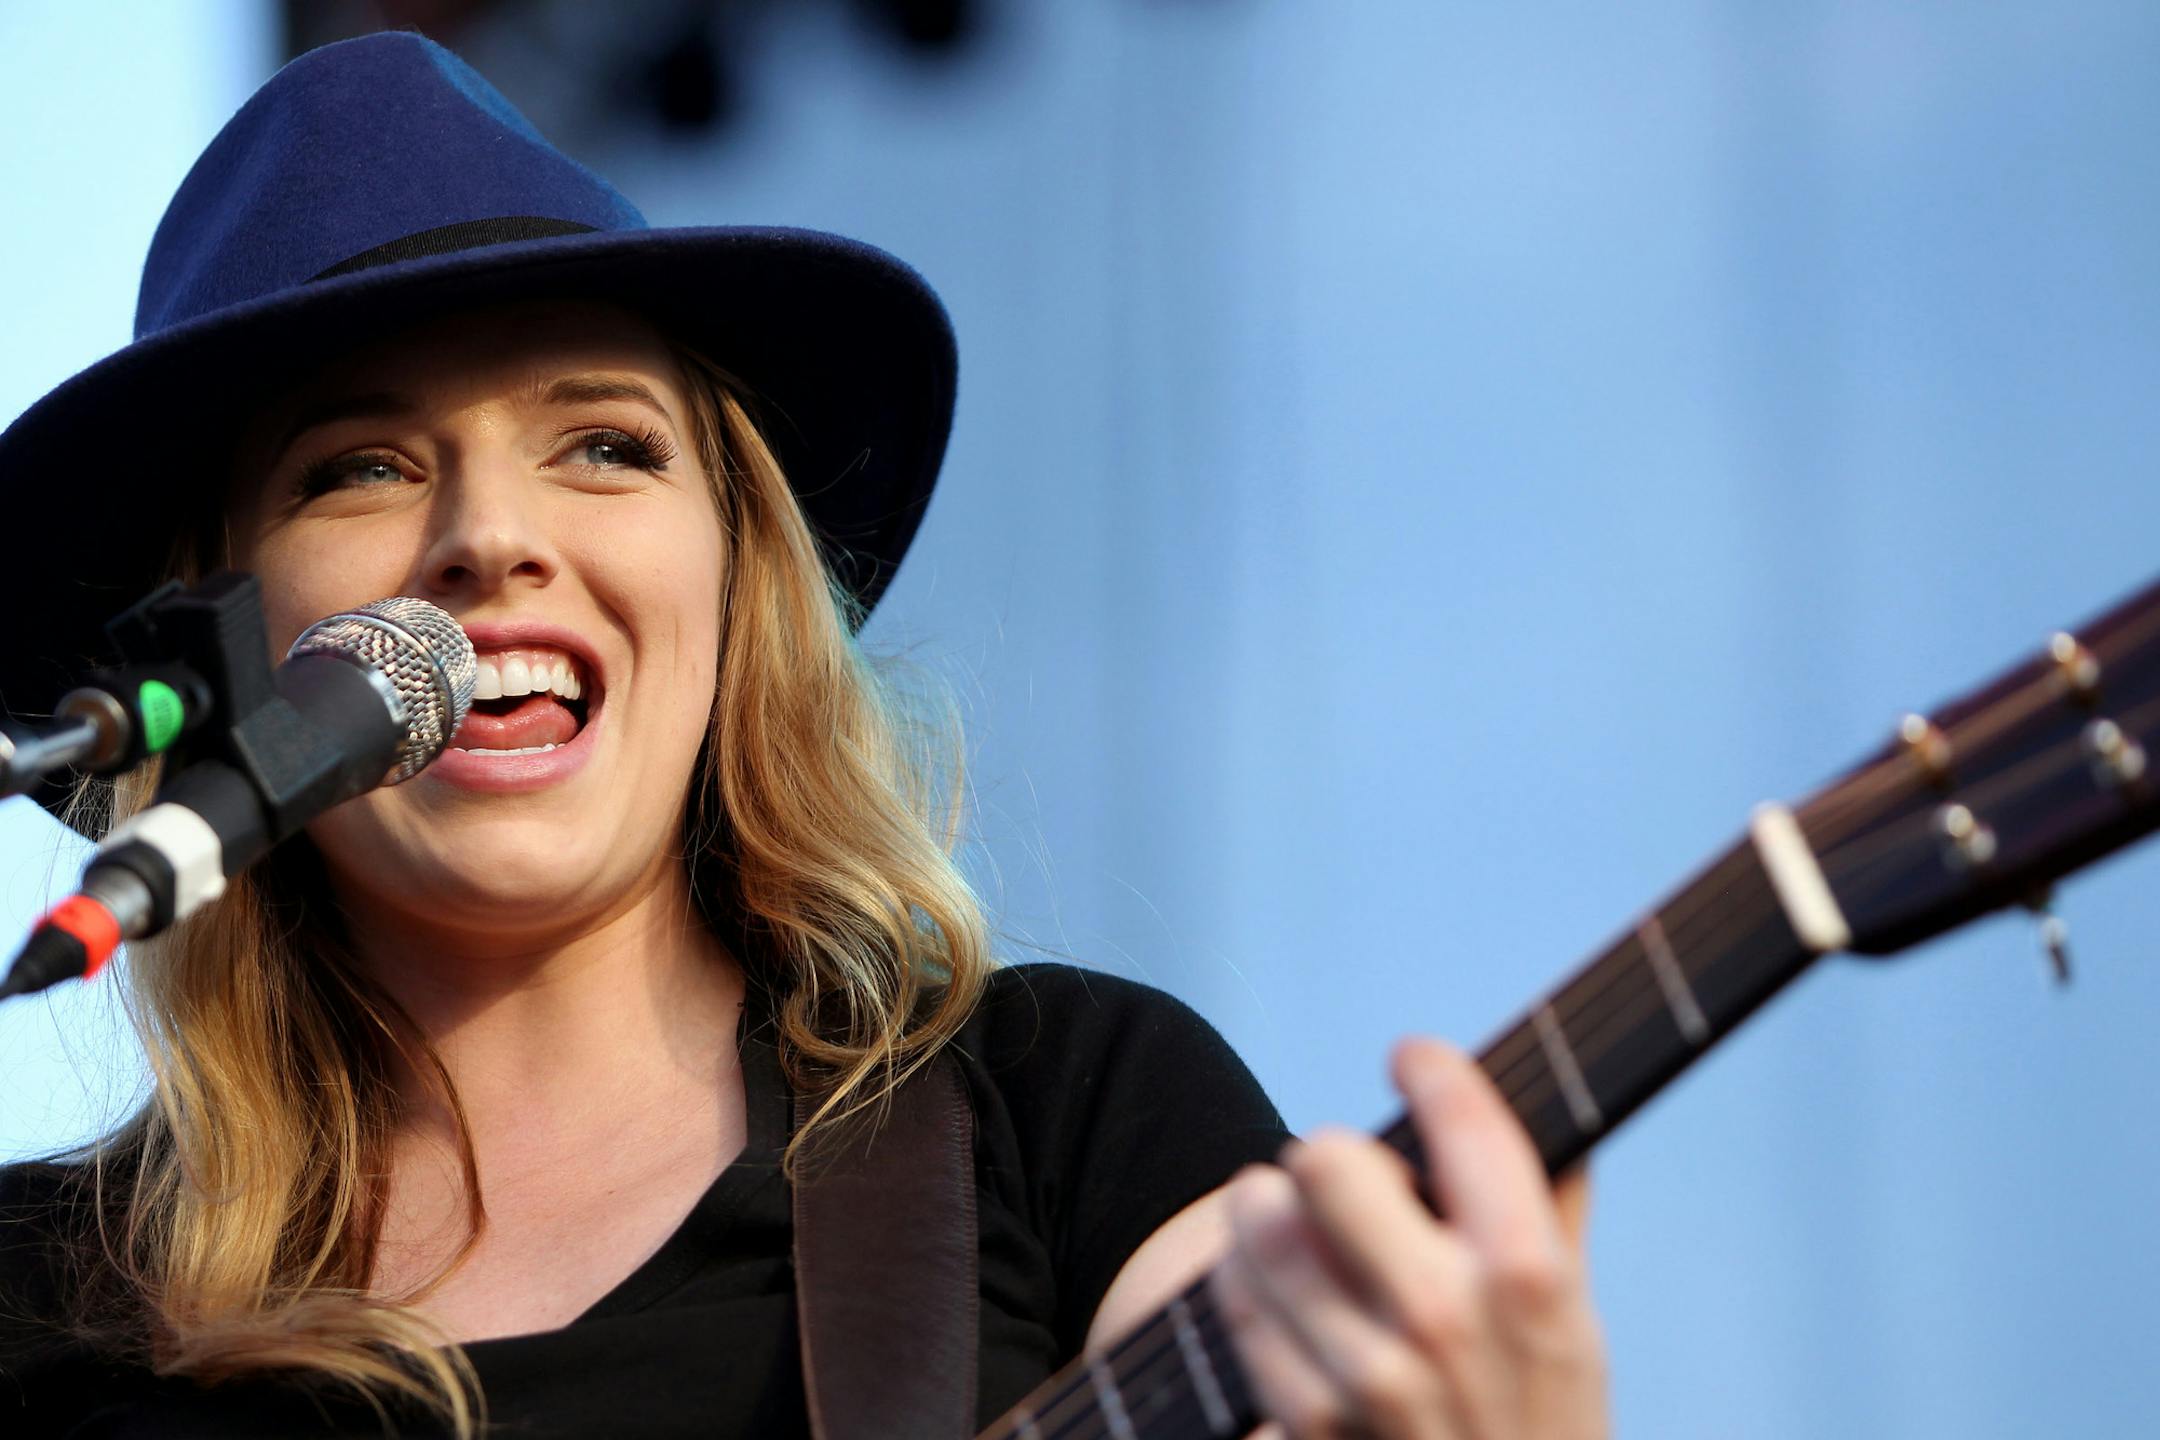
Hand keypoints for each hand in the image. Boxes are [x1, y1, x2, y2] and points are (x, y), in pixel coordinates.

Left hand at [1211, 1038, 1606, 1438]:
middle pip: (1329, 1158)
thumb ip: (1557, 1211)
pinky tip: (1278, 1290)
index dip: (1431, 1069)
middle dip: (1333, 1156)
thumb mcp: (1578, 1328)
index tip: (1415, 1061)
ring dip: (1271, 1211)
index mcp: (1529, 1279)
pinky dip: (1246, 1280)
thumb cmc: (1543, 1432)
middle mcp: (1443, 1318)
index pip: (1463, 1122)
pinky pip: (1236, 1301)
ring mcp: (1364, 1377)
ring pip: (1262, 1220)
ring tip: (1295, 1226)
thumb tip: (1554, 1101)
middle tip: (1344, 1178)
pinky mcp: (1304, 1423)